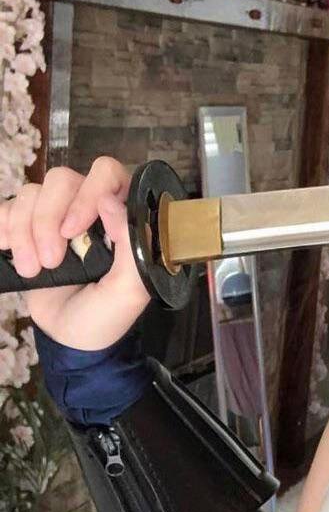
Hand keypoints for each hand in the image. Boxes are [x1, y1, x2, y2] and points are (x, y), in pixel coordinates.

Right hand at [0, 156, 150, 348]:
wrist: (69, 338)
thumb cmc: (106, 314)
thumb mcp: (130, 289)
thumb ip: (132, 244)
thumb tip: (112, 201)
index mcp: (121, 214)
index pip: (106, 173)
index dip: (86, 195)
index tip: (73, 230)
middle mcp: (88, 206)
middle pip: (61, 180)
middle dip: (48, 220)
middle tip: (51, 261)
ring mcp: (55, 214)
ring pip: (31, 194)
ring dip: (25, 233)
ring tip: (35, 271)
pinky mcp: (24, 226)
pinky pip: (6, 208)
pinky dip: (4, 229)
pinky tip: (10, 252)